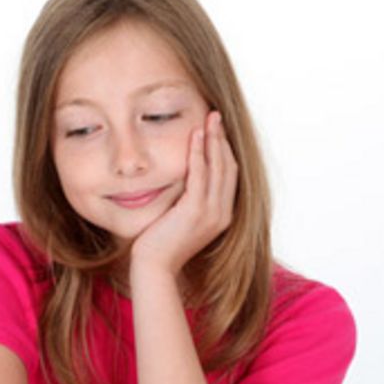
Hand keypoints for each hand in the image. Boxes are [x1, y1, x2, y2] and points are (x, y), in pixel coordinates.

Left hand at [129, 109, 237, 277]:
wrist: (154, 267)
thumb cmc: (161, 245)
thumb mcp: (181, 220)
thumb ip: (189, 201)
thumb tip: (184, 180)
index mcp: (222, 216)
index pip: (229, 176)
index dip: (224, 151)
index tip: (217, 131)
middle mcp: (222, 214)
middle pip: (228, 167)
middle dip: (222, 139)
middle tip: (216, 117)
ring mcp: (211, 213)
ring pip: (218, 167)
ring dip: (213, 140)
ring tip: (209, 119)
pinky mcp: (195, 210)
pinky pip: (200, 175)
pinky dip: (199, 153)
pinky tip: (194, 136)